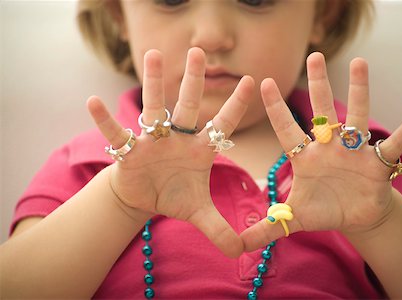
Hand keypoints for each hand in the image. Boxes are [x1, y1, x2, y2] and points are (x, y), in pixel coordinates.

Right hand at [87, 47, 254, 256]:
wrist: (145, 198)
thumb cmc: (175, 197)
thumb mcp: (199, 214)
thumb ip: (220, 229)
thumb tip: (242, 253)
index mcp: (200, 150)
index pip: (222, 125)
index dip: (235, 105)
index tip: (250, 81)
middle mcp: (178, 139)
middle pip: (187, 106)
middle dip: (193, 80)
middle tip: (200, 51)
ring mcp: (152, 142)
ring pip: (153, 108)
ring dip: (152, 83)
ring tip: (152, 54)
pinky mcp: (128, 151)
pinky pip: (117, 134)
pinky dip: (106, 120)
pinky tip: (93, 102)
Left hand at [241, 52, 401, 250]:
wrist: (353, 216)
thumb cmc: (323, 210)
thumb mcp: (294, 218)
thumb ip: (266, 228)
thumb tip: (237, 248)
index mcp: (304, 157)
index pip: (286, 129)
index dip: (275, 108)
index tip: (262, 81)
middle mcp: (328, 147)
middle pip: (321, 111)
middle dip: (317, 84)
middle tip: (314, 55)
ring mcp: (354, 151)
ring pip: (356, 116)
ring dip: (359, 92)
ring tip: (361, 63)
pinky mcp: (377, 163)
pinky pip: (394, 144)